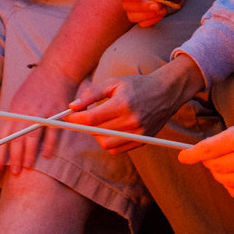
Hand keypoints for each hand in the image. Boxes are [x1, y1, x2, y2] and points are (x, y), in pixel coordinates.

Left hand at [0, 65, 74, 174]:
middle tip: (14, 172)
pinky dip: (49, 145)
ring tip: (27, 167)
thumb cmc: (36, 87)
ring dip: (29, 154)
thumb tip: (6, 137)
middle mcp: (25, 113)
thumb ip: (14, 118)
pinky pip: (51, 133)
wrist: (56, 70)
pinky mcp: (55, 113)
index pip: (4, 135)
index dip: (0, 152)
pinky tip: (46, 156)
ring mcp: (41, 113)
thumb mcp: (19, 101)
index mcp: (14, 111)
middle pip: (16, 139)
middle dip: (14, 158)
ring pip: (31, 138)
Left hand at [68, 58, 201, 153]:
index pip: (91, 118)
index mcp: (123, 104)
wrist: (166, 92)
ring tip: (99, 123)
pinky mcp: (143, 141)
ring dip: (96, 135)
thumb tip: (71, 107)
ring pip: (105, 144)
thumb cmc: (136, 85)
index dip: (75, 119)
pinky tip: (109, 130)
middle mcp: (132, 121)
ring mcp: (139, 133)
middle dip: (85, 126)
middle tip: (83, 117)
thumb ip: (91, 94)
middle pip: (96, 132)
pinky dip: (108, 142)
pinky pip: (117, 150)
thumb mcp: (113, 82)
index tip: (66, 117)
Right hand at [113, 0, 197, 27]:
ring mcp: (136, 6)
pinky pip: (143, 23)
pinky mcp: (144, 15)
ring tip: (163, 8)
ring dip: (148, 15)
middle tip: (157, 4)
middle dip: (142, 7)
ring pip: (133, 16)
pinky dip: (153, 20)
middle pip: (126, 5)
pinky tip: (163, 12)